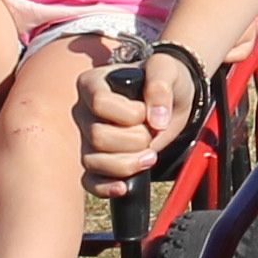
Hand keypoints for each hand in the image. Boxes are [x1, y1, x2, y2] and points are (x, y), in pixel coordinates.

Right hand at [79, 40, 192, 188]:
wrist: (173, 99)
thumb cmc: (164, 79)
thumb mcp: (167, 69)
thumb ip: (160, 87)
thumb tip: (156, 121)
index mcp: (92, 84)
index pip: (100, 104)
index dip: (130, 114)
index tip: (147, 111)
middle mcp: (84, 111)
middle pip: (98, 137)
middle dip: (135, 140)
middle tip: (152, 132)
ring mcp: (87, 138)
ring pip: (93, 161)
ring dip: (127, 164)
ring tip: (150, 155)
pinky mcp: (97, 160)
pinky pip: (89, 181)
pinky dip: (106, 187)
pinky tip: (124, 187)